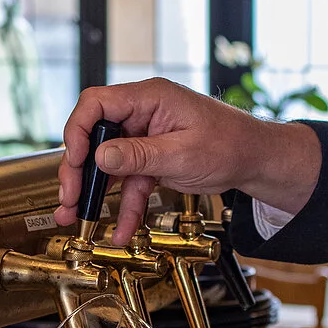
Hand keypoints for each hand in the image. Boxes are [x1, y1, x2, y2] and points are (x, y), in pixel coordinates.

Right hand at [56, 79, 321, 243]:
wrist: (256, 160)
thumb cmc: (231, 144)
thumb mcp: (182, 153)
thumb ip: (139, 155)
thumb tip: (100, 155)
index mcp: (149, 98)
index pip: (97, 104)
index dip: (79, 131)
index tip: (77, 160)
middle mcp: (142, 113)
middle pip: (95, 136)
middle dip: (79, 169)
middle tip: (70, 196)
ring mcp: (145, 136)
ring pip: (107, 163)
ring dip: (93, 192)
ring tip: (76, 216)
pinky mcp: (151, 158)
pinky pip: (130, 182)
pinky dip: (125, 206)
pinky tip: (121, 229)